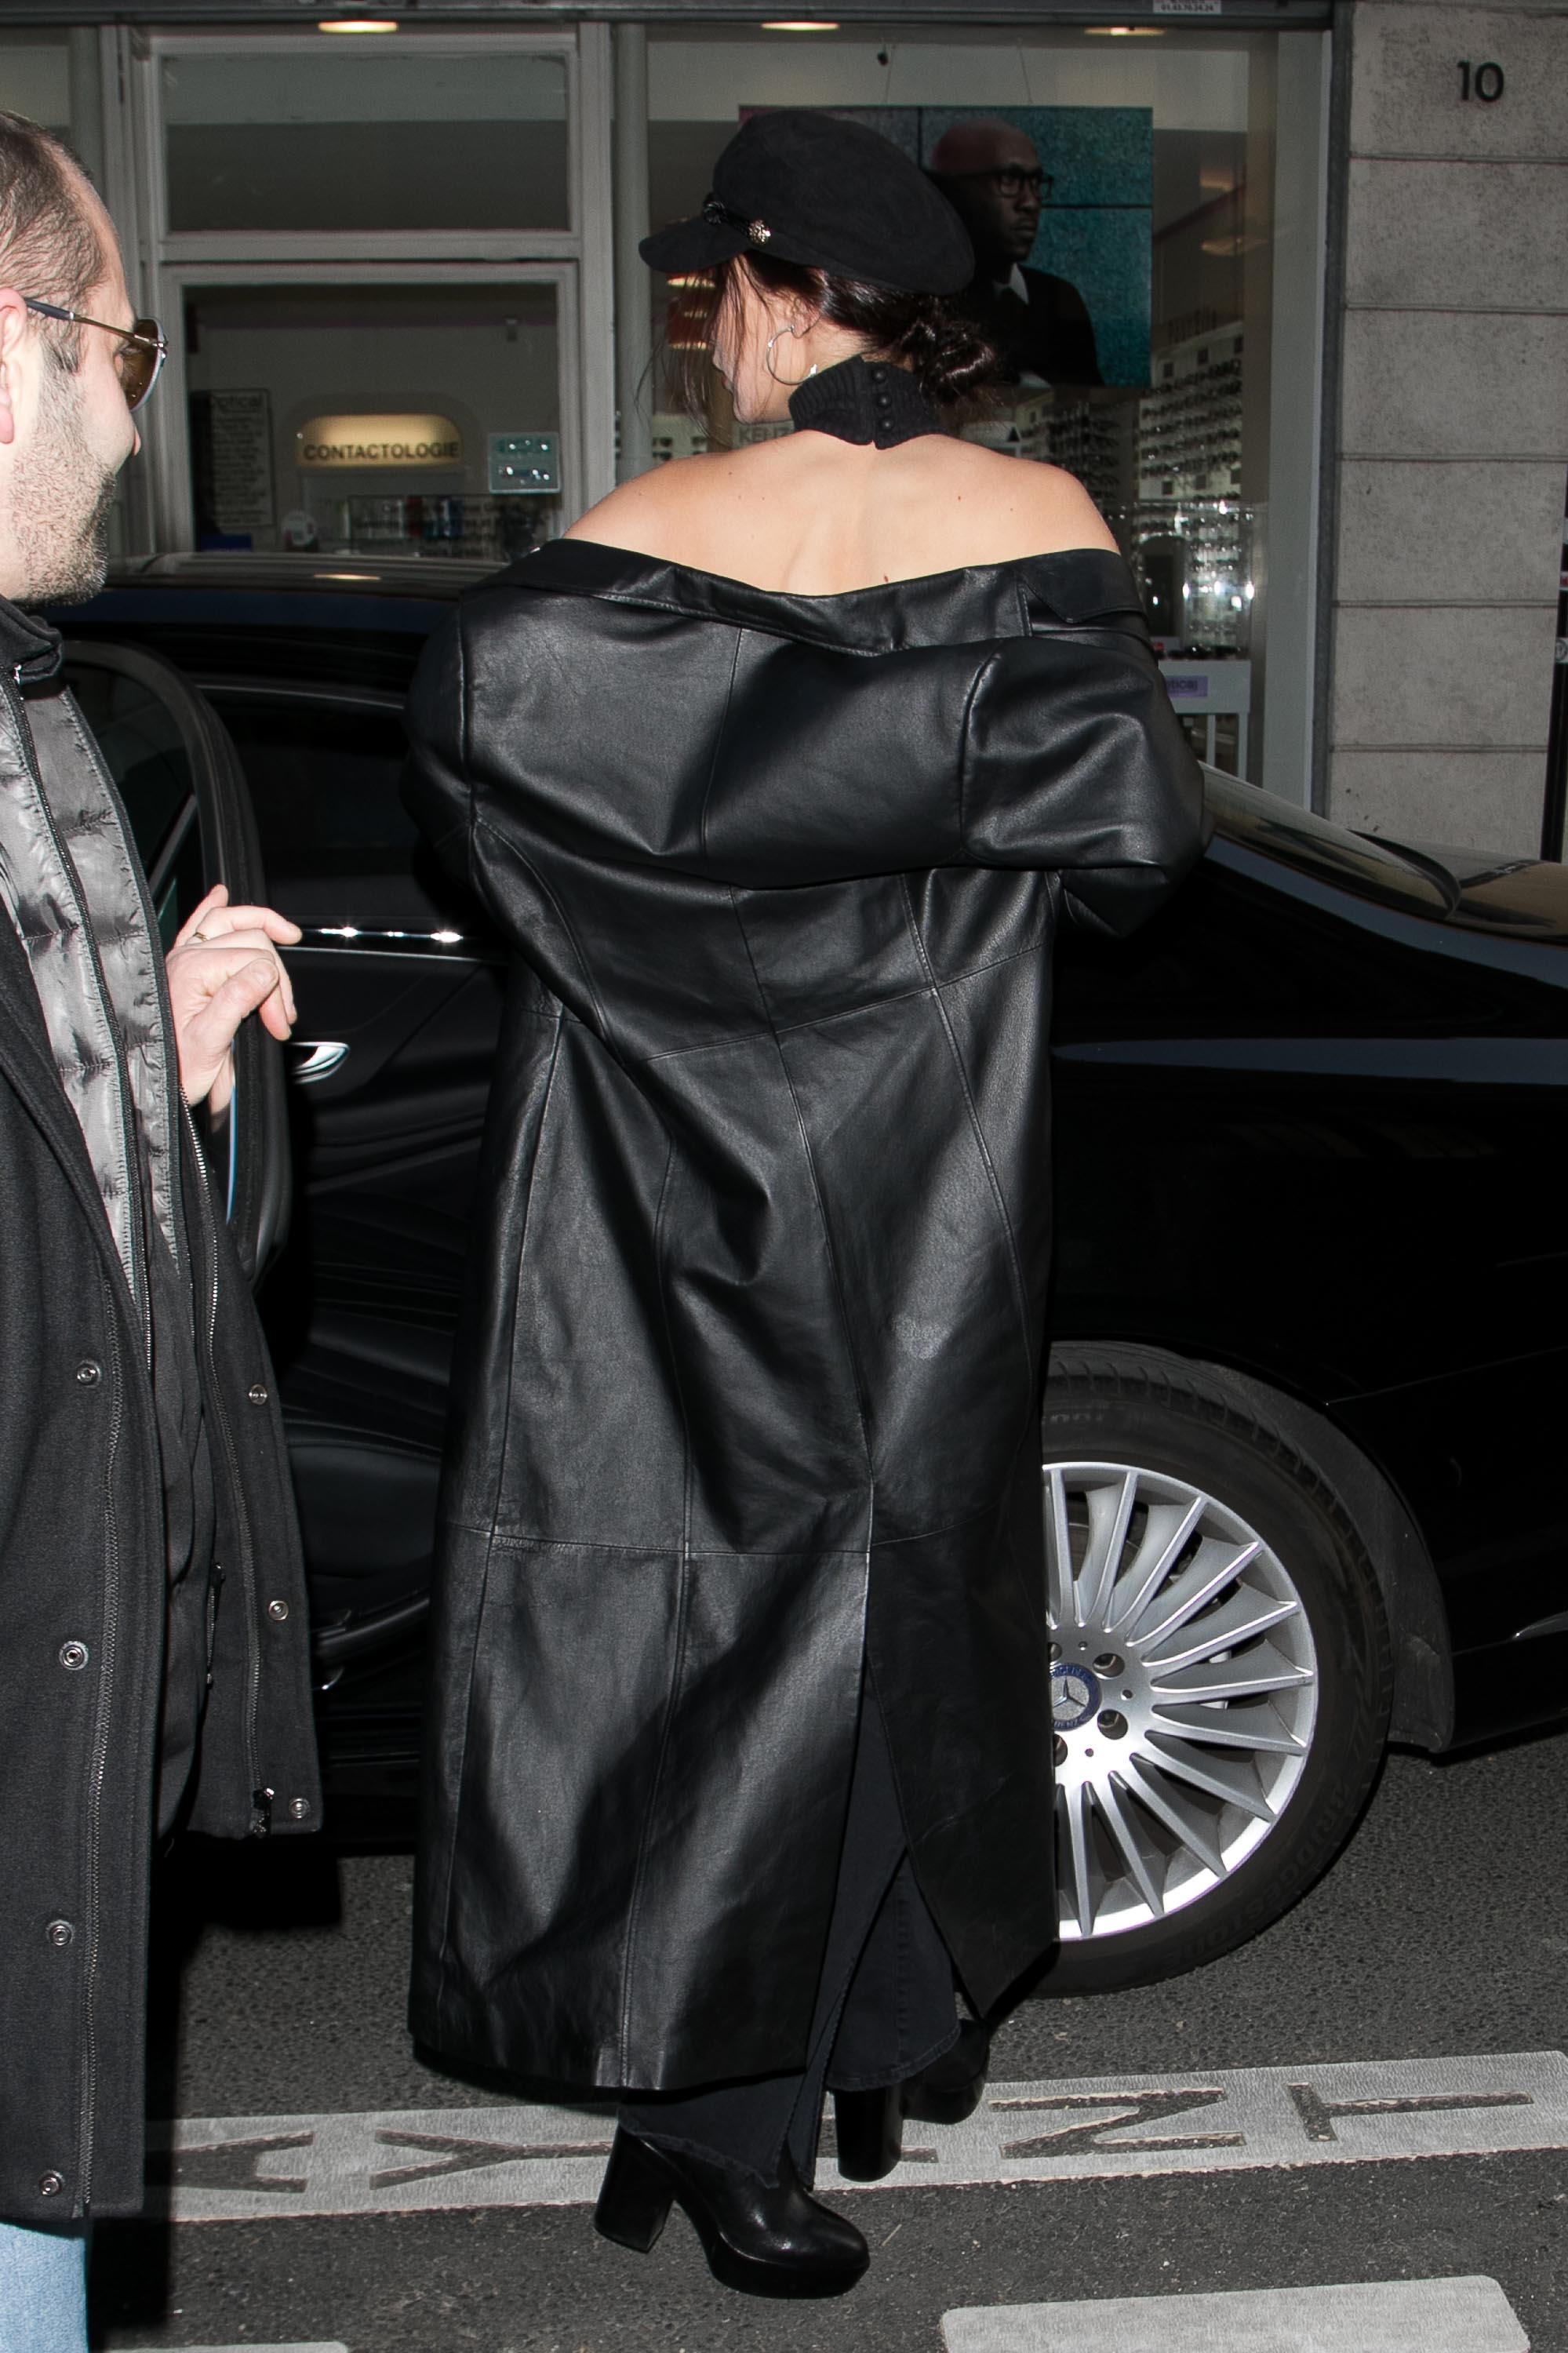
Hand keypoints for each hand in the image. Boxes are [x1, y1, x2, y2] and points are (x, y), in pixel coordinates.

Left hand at [165, 883, 300, 1113]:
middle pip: (253, 940)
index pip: (257, 960)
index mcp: (192, 972)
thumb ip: (236, 1001)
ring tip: (281, 958)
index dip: (277, 992)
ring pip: (233, 920)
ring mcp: (184, 957)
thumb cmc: (177, 1069)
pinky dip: (214, 907)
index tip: (280, 1025)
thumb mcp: (209, 1043)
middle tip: (281, 1018)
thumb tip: (267, 972)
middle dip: (276, 978)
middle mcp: (186, 957)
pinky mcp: (185, 963)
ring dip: (264, 937)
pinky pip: (200, 923)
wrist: (152, 1084)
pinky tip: (222, 893)